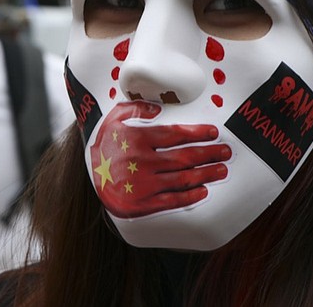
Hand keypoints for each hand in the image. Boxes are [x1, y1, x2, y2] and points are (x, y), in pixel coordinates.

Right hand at [89, 101, 230, 217]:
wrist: (87, 176)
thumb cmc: (105, 144)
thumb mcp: (114, 118)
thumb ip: (136, 109)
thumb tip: (159, 107)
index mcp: (137, 138)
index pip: (175, 135)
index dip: (197, 133)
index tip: (213, 133)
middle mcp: (142, 161)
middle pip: (184, 157)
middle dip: (209, 154)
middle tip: (225, 152)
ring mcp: (142, 184)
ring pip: (182, 179)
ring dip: (206, 174)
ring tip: (221, 170)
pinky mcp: (141, 204)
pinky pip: (171, 201)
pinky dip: (190, 197)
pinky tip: (203, 191)